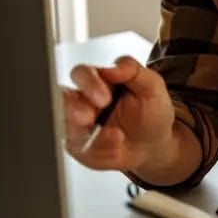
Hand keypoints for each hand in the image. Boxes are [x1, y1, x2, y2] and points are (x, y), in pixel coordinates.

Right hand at [61, 55, 174, 170]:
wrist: (154, 143)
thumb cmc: (150, 111)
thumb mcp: (152, 87)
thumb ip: (133, 71)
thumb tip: (112, 66)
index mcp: (98, 81)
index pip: (81, 74)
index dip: (88, 83)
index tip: (104, 97)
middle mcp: (82, 101)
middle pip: (62, 99)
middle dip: (74, 109)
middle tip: (89, 118)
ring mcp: (76, 125)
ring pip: (66, 126)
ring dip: (86, 133)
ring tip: (115, 138)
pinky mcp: (78, 147)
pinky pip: (79, 149)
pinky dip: (99, 150)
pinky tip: (116, 148)